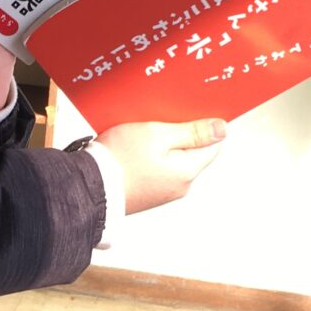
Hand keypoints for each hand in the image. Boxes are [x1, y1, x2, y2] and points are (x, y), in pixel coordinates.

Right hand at [94, 118, 227, 213]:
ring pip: (172, 161)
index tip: (186, 114)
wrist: (87, 187)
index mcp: (187, 172)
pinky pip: (156, 170)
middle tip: (157, 122)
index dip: (203, 126)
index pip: (212, 145)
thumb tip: (222, 129)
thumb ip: (192, 132)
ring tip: (140, 134)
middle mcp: (179, 187)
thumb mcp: (157, 134)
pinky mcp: (146, 195)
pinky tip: (132, 149)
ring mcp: (162, 193)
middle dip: (178, 135)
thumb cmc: (119, 159)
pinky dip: (148, 157)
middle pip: (191, 153)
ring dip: (161, 145)